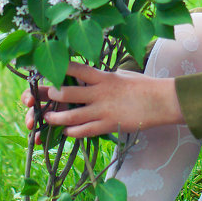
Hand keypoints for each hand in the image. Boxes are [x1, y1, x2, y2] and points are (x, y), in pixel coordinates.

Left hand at [21, 62, 183, 137]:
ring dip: (56, 118)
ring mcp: (103, 110)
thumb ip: (104, 77)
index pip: (76, 69)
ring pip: (71, 115)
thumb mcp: (121, 75)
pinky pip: (85, 130)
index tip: (44, 68)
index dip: (58, 69)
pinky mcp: (109, 125)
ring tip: (47, 118)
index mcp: (103, 76)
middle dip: (50, 96)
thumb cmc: (143, 86)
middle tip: (40, 97)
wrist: (162, 101)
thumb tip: (91, 75)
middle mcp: (100, 92)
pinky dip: (72, 131)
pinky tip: (66, 132)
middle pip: (66, 93)